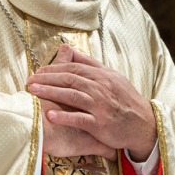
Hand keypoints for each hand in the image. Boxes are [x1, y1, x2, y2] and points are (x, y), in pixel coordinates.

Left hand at [26, 44, 157, 160]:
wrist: (144, 124)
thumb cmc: (126, 100)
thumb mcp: (113, 77)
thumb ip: (90, 64)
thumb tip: (70, 50)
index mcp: (102, 76)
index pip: (74, 69)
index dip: (54, 69)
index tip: (38, 72)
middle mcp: (101, 89)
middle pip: (69, 80)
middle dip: (47, 79)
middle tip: (30, 81)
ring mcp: (100, 106)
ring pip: (72, 96)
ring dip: (50, 93)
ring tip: (33, 92)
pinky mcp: (100, 124)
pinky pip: (79, 119)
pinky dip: (64, 117)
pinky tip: (50, 115)